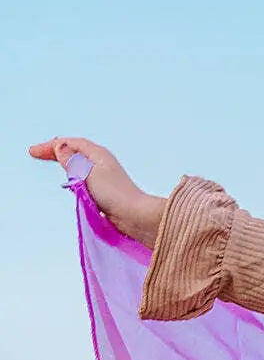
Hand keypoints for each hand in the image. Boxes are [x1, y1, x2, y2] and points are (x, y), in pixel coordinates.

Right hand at [29, 136, 165, 246]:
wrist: (134, 215)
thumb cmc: (113, 193)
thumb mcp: (88, 174)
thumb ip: (72, 161)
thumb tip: (60, 147)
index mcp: (98, 154)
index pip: (71, 144)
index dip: (52, 145)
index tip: (33, 151)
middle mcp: (101, 162)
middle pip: (74, 151)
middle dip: (56, 151)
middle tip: (36, 154)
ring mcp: (103, 176)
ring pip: (79, 164)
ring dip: (64, 161)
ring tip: (50, 161)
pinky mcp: (104, 190)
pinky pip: (83, 177)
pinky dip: (72, 176)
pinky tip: (69, 182)